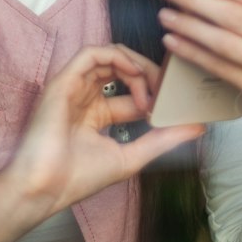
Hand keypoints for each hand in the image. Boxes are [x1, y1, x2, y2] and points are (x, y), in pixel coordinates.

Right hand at [2, 43, 204, 216]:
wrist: (44, 188)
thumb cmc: (78, 178)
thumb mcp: (131, 157)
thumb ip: (163, 139)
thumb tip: (198, 127)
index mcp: (98, 116)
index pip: (133, 93)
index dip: (156, 94)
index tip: (175, 104)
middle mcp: (86, 98)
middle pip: (123, 70)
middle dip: (150, 74)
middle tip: (168, 88)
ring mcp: (74, 88)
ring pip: (110, 56)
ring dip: (137, 65)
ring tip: (152, 85)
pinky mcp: (63, 81)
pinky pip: (91, 54)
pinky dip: (116, 56)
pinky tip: (134, 71)